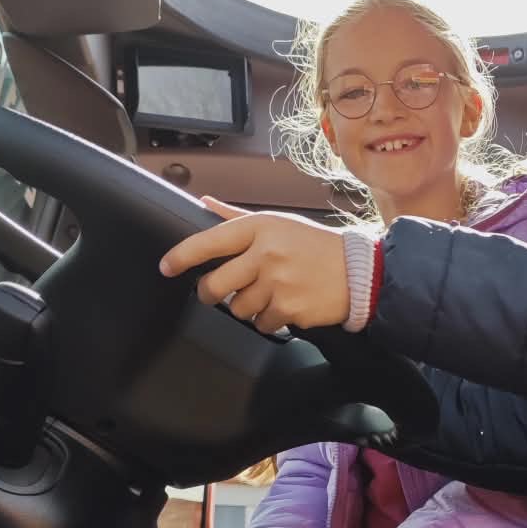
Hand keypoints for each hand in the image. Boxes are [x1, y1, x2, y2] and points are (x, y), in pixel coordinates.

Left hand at [160, 197, 349, 332]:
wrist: (358, 272)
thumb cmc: (316, 246)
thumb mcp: (278, 223)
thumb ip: (236, 218)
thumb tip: (205, 203)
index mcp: (260, 229)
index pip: (210, 241)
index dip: (182, 256)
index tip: (167, 266)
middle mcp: (266, 255)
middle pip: (215, 286)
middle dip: (210, 293)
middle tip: (216, 292)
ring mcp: (278, 284)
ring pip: (238, 309)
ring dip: (247, 307)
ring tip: (269, 294)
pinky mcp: (290, 310)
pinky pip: (262, 324)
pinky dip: (270, 320)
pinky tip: (286, 305)